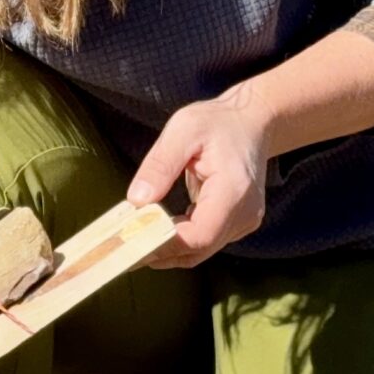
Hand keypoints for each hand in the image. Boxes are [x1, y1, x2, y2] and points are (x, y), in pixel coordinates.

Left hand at [125, 88, 273, 267]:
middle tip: (121, 246)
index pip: (200, 235)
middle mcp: (245, 213)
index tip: (132, 239)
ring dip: (167, 249)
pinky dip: (180, 241)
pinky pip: (205, 242)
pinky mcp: (237, 223)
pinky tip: (156, 228)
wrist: (252, 123)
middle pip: (199, 249)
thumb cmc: (217, 122)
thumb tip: (136, 201)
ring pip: (201, 250)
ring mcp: (244, 221)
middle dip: (160, 251)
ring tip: (133, 238)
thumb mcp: (183, 130)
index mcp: (234, 190)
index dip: (165, 244)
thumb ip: (160, 165)